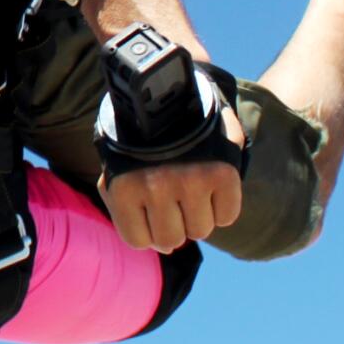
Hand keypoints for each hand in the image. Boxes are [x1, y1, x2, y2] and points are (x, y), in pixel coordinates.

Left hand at [101, 136, 244, 252]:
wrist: (170, 93)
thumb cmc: (138, 140)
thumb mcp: (116, 168)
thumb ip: (127, 210)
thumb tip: (163, 250)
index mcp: (124, 186)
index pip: (138, 241)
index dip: (146, 230)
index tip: (149, 210)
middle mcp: (156, 186)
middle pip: (171, 241)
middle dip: (172, 225)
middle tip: (172, 198)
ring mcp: (192, 180)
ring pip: (200, 232)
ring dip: (197, 215)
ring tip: (190, 186)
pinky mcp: (223, 173)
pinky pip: (227, 216)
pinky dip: (222, 206)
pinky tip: (211, 183)